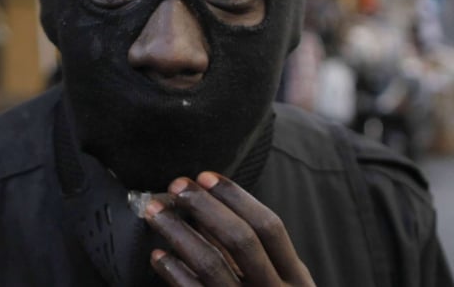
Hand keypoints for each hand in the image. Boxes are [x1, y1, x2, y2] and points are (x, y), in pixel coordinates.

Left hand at [144, 173, 314, 285]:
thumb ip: (261, 261)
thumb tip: (214, 214)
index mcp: (296, 280)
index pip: (270, 227)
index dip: (237, 198)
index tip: (207, 177)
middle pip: (241, 240)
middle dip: (206, 208)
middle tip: (177, 187)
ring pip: (212, 265)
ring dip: (180, 233)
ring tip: (157, 214)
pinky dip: (174, 272)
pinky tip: (159, 255)